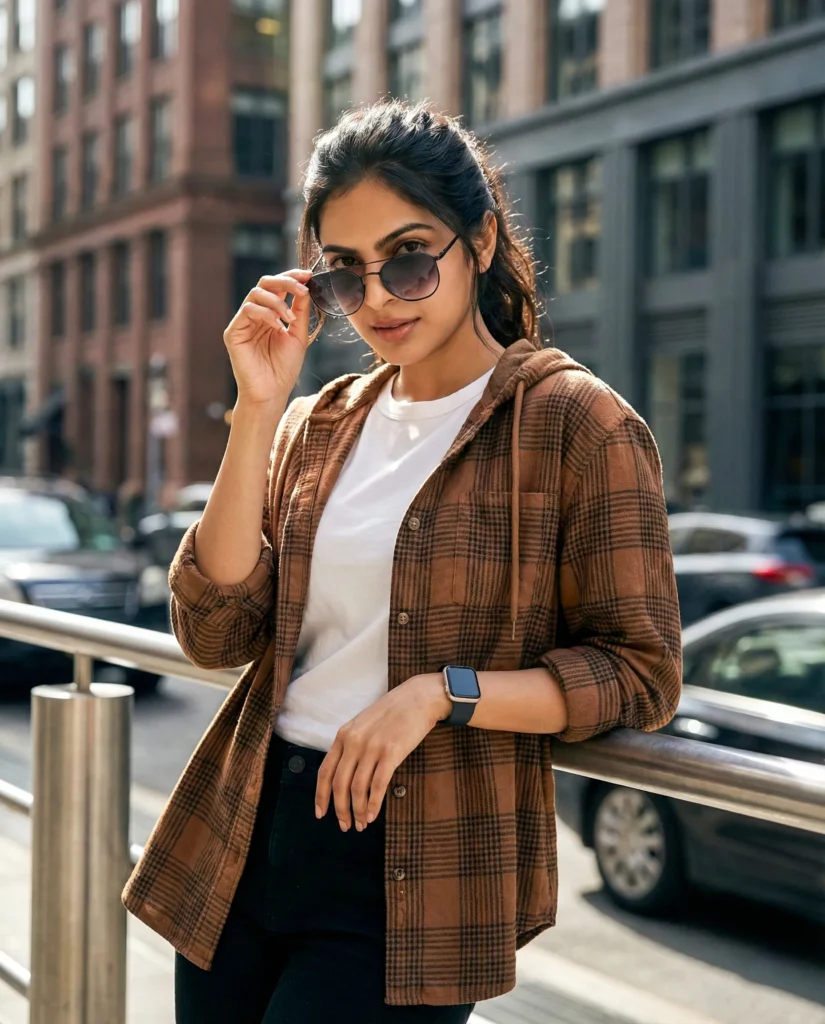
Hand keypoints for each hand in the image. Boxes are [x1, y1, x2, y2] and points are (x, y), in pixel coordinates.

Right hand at [224, 268, 313, 404]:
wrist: (272, 393)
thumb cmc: (284, 369)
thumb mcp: (298, 335)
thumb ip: (301, 311)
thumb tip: (306, 287)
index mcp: (271, 314)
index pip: (278, 287)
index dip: (291, 276)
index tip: (309, 275)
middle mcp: (255, 315)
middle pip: (265, 283)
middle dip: (285, 281)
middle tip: (302, 288)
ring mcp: (243, 322)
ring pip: (256, 293)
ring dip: (278, 302)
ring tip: (290, 319)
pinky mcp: (233, 332)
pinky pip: (248, 310)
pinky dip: (266, 314)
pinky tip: (278, 327)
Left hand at [315, 674, 450, 831]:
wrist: (417, 698)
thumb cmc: (392, 713)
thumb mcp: (363, 725)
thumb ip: (350, 745)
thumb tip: (343, 775)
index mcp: (343, 735)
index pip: (325, 771)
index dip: (321, 796)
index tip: (321, 813)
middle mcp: (353, 741)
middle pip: (339, 784)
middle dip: (340, 809)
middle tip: (345, 826)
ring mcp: (372, 747)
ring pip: (357, 788)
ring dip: (358, 810)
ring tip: (362, 823)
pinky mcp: (391, 752)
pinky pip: (377, 785)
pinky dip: (374, 804)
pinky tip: (374, 815)